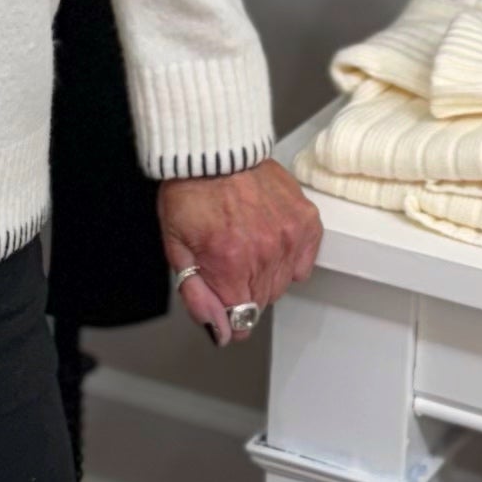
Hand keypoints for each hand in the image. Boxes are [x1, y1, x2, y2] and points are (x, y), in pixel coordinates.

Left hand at [160, 158, 322, 347]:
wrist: (214, 150)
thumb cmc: (190, 192)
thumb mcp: (176, 248)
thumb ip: (197, 296)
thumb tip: (220, 331)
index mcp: (230, 265)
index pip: (240, 321)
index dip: (228, 317)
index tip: (223, 304)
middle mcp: (264, 254)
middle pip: (261, 302)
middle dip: (242, 290)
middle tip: (228, 259)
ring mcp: (289, 238)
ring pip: (282, 284)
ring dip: (265, 273)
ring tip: (246, 243)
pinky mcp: (305, 222)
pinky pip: (304, 262)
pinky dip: (290, 257)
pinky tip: (270, 239)